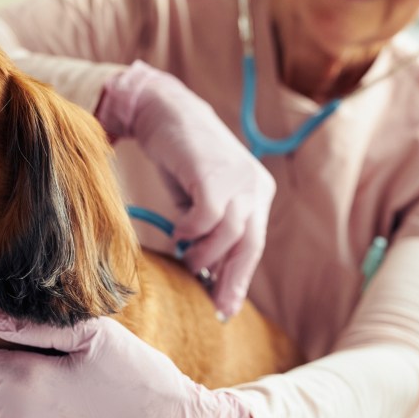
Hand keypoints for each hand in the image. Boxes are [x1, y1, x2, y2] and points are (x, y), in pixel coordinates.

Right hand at [97, 61, 275, 319]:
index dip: (238, 279)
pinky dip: (192, 232)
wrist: (161, 110)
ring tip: (186, 257)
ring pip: (230, 236)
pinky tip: (178, 233)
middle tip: (215, 307)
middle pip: (251, 247)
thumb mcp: (202, 200)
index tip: (224, 307)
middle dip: (232, 281)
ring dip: (204, 255)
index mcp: (258, 193)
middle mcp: (255, 186)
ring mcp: (238, 179)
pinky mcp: (215, 174)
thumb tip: (207, 275)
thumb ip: (210, 233)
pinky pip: (208, 218)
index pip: (253, 246)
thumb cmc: (179, 158)